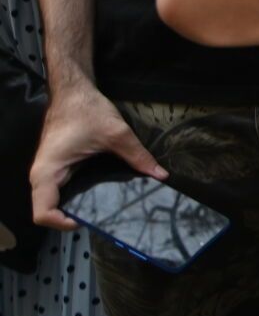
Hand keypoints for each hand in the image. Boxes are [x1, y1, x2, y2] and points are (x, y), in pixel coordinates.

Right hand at [29, 83, 165, 228]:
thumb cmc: (84, 109)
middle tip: (101, 220)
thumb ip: (138, 156)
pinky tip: (97, 197)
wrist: (72, 91)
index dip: (61, 224)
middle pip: (48, 211)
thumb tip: (160, 175)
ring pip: (54, 202)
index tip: (86, 221)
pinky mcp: (57, 167)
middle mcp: (43, 175)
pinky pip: (60, 190)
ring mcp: (48, 172)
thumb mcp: (115, 133)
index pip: (42, 213)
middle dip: (71, 219)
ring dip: (72, 209)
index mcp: (48, 171)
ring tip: (102, 212)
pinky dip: (75, 196)